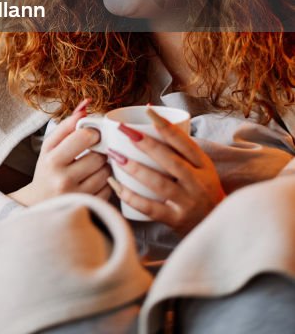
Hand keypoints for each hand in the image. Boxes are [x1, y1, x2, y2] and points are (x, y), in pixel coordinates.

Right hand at [9, 99, 112, 206]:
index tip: (92, 135)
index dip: (93, 133)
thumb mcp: (50, 145)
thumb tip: (86, 104)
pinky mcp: (88, 207)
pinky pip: (109, 189)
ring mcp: (76, 196)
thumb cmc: (47, 169)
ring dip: (104, 166)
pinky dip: (106, 183)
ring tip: (93, 166)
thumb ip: (68, 124)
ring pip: (106, 172)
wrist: (38, 204)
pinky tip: (94, 181)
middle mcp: (62, 179)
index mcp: (52, 159)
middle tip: (93, 151)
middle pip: (98, 156)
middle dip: (99, 151)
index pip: (84, 137)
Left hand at [106, 106, 225, 235]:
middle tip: (125, 131)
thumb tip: (150, 122)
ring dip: (135, 168)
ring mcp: (187, 203)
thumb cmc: (204, 191)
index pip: (184, 142)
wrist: (222, 226)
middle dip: (146, 144)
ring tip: (116, 155)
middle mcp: (198, 183)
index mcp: (204, 165)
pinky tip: (115, 184)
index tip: (148, 111)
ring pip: (159, 183)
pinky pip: (149, 208)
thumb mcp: (203, 169)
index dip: (165, 125)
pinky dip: (130, 196)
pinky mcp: (176, 220)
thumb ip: (181, 151)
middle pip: (171, 161)